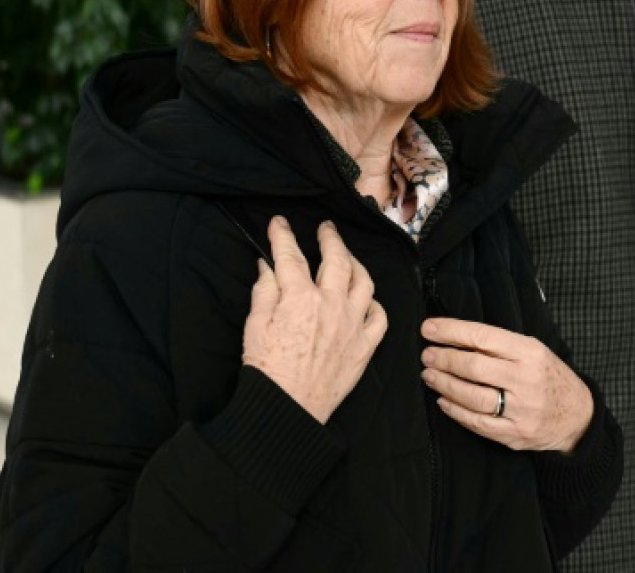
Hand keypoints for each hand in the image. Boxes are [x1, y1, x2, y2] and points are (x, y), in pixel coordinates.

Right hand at [242, 217, 386, 423]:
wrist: (287, 410)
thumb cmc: (267, 371)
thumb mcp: (255, 326)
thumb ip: (264, 291)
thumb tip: (267, 267)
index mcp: (301, 299)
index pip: (291, 257)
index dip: (283, 236)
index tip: (279, 224)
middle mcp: (332, 306)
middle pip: (338, 260)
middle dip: (331, 238)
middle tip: (326, 228)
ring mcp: (353, 325)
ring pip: (364, 282)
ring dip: (357, 264)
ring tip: (348, 257)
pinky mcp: (365, 347)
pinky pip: (379, 317)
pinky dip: (375, 304)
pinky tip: (367, 299)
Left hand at [420, 317, 593, 452]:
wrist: (577, 416)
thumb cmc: (548, 377)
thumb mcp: (533, 351)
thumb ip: (499, 345)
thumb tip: (455, 336)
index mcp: (530, 353)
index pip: (483, 337)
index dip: (451, 332)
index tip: (429, 328)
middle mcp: (526, 380)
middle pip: (474, 367)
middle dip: (444, 359)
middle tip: (427, 355)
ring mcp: (520, 410)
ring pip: (472, 396)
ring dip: (445, 384)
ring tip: (430, 375)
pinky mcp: (514, 433)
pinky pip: (477, 422)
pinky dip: (455, 411)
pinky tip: (443, 400)